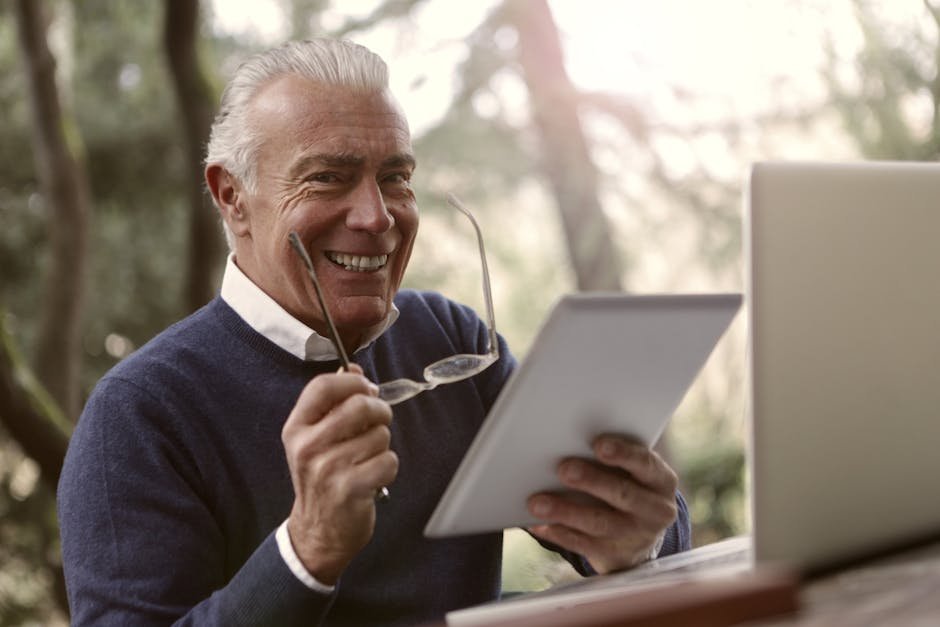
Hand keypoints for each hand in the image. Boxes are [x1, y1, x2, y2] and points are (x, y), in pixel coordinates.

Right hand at [282, 365, 396, 583]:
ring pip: (380, 434)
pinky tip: (373, 476)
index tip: (366, 388)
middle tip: (378, 423)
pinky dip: (388, 467)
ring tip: (367, 459)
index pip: (323, 386)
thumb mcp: (315, 438)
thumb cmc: (322, 477)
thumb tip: (354, 367)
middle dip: (379, 411)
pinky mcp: (351, 489)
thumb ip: (333, 402)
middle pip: (359, 405)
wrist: (318, 530)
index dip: (352, 380)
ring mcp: (328, 469)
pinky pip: (389, 460)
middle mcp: (308, 447)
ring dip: (382, 445)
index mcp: (296, 428)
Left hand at [526, 435, 678, 573]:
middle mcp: (655, 510)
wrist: (639, 538)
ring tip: (537, 503)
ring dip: (565, 511)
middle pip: (622, 494)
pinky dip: (558, 533)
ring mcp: (636, 536)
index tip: (598, 445)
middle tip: (563, 469)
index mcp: (661, 481)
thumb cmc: (628, 487)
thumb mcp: (632, 473)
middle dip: (591, 480)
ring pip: (599, 523)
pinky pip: (583, 544)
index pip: (645, 463)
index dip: (623, 454)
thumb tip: (569, 443)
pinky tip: (538, 524)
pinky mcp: (615, 556)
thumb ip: (612, 459)